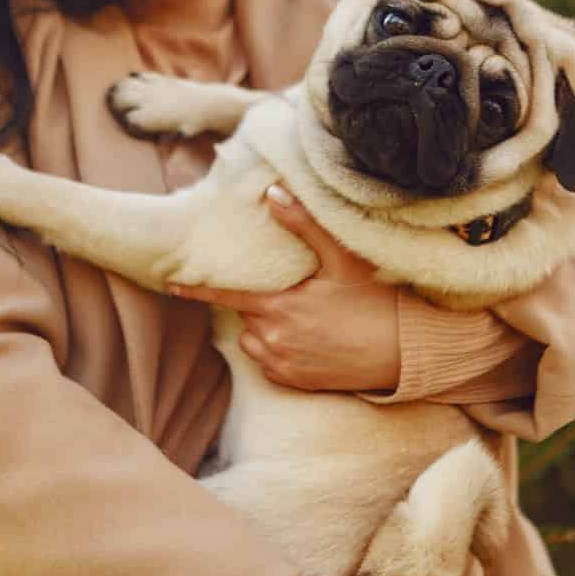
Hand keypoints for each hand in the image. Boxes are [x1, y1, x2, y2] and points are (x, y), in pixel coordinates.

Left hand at [169, 186, 401, 392]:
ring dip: (266, 329)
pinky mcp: (295, 383)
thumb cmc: (375, 304)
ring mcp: (283, 365)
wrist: (404, 354)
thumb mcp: (342, 260)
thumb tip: (274, 193)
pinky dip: (277, 351)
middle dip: (261, 304)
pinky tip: (307, 341)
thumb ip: (305, 226)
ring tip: (303, 319)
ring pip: (254, 341)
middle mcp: (274, 340)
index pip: (226, 298)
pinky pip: (269, 363)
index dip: (196, 290)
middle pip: (246, 317)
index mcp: (279, 308)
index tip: (170, 285)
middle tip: (295, 295)